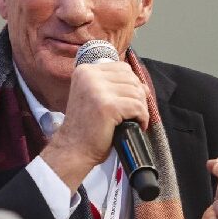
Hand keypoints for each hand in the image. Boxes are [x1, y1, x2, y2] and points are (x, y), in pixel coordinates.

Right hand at [40, 61, 149, 191]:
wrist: (73, 150)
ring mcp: (98, 90)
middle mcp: (89, 76)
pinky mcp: (107, 106)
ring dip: (141, 108)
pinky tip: (137, 125)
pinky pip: (137, 107)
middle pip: (131, 78)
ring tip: (134, 120)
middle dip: (138, 96)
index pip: (122, 68)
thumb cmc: (86, 128)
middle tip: (134, 113)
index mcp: (84, 71)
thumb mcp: (95, 98)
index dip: (132, 84)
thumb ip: (114, 87)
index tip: (131, 100)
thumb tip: (144, 86)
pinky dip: (142, 118)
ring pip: (136, 92)